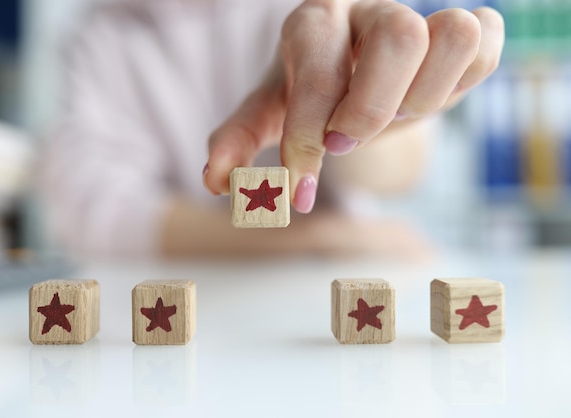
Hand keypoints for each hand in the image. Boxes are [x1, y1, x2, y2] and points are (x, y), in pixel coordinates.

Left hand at [203, 0, 503, 212]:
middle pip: (400, 36)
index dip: (309, 137)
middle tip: (345, 142)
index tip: (298, 187)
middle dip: (374, 109)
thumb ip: (237, 139)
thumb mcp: (269, 111)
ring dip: (424, 98)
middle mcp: (368, 10)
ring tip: (393, 116)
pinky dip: (465, 80)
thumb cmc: (309, 93)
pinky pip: (488, 42)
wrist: (353, 73)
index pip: (319, 71)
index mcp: (312, 23)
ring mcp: (420, 15)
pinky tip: (426, 100)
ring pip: (455, 34)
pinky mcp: (463, 30)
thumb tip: (217, 180)